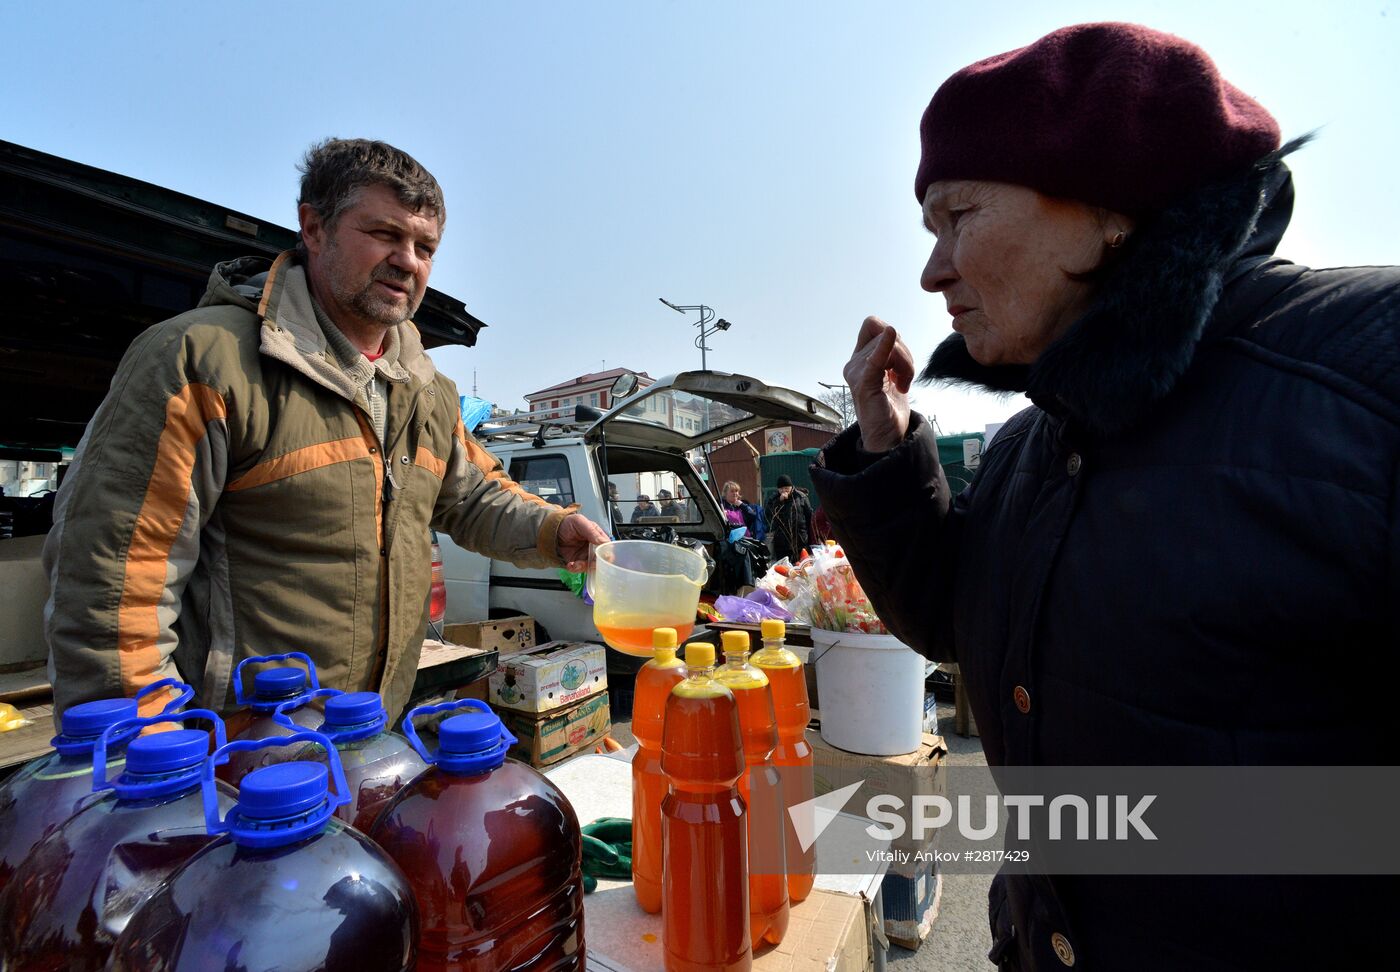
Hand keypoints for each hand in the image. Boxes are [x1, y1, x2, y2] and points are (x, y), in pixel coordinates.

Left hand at [557, 513, 608, 570]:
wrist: (551, 529)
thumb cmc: (567, 523)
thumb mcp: (580, 522)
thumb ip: (592, 532)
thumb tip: (603, 542)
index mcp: (597, 537)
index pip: (606, 547)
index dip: (606, 553)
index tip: (601, 556)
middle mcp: (593, 548)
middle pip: (600, 559)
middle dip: (595, 563)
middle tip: (590, 562)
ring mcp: (584, 556)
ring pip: (590, 566)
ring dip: (583, 567)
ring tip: (575, 564)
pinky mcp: (576, 562)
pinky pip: (578, 569)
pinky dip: (575, 569)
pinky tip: (570, 565)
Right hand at [843, 315, 913, 452]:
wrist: (889, 436)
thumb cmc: (890, 406)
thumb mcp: (893, 372)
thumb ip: (891, 352)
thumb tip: (892, 332)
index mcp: (859, 359)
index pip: (872, 325)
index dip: (891, 336)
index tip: (899, 361)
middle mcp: (854, 364)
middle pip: (884, 332)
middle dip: (903, 352)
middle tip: (905, 377)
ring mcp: (856, 374)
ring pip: (889, 346)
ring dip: (906, 365)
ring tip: (902, 385)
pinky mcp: (864, 385)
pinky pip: (875, 359)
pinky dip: (884, 346)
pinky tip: (891, 334)